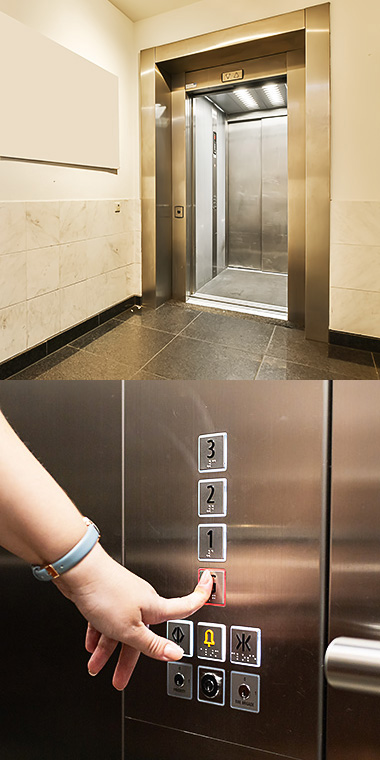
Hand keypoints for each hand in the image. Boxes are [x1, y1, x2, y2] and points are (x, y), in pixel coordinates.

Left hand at [55, 543, 211, 689]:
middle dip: (131, 657)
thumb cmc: (106, 593)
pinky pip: (106, 620)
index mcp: (154, 607)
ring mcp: (124, 598)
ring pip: (120, 629)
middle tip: (121, 678)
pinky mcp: (107, 596)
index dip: (199, 597)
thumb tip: (176, 654)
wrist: (79, 570)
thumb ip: (152, 644)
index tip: (209, 586)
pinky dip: (99, 634)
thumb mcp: (130, 630)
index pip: (184, 606)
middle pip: (143, 632)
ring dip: (108, 649)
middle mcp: (141, 601)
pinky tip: (91, 644)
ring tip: (95, 665)